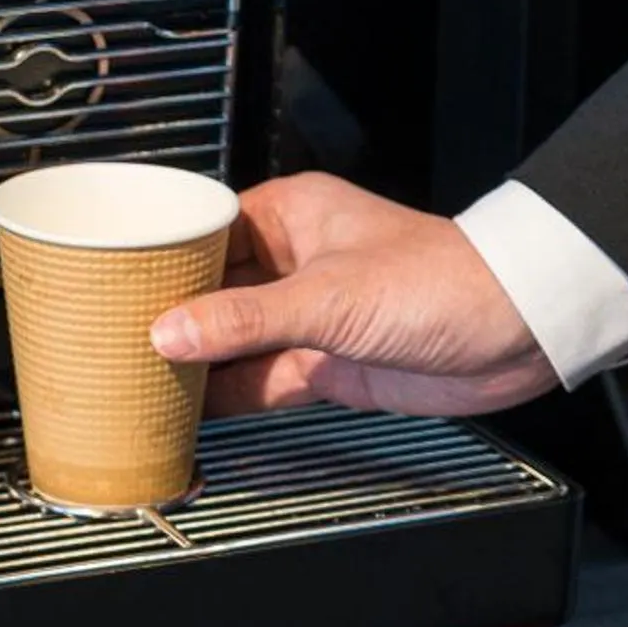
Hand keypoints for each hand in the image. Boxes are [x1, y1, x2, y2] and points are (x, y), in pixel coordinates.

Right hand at [149, 173, 557, 417]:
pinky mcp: (327, 363)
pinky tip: (188, 410)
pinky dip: (226, 398)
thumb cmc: (444, 282)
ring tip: (133, 379)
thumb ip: (245, 321)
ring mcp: (308, 316)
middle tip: (108, 338)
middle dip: (166, 315)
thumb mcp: (330, 299)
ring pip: (230, 340)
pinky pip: (259, 381)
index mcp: (288, 216)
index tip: (110, 281)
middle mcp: (293, 262)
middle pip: (209, 289)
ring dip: (192, 361)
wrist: (519, 331)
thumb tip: (170, 331)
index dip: (157, 257)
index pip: (202, 230)